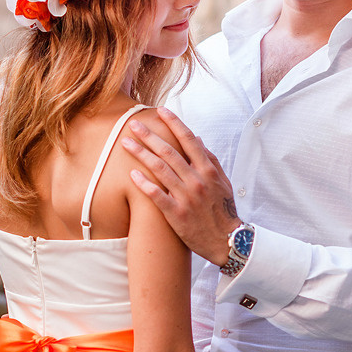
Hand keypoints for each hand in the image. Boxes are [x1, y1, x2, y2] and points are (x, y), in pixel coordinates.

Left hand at [121, 107, 239, 264]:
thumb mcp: (222, 181)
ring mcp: (187, 197)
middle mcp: (197, 180)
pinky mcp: (177, 214)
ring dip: (141, 154)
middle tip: (132, 123)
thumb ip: (210, 158)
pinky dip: (144, 184)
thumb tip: (197, 138)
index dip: (174, 123)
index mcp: (208, 169)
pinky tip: (132, 174)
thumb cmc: (223, 209)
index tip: (161, 110)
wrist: (226, 241)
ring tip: (125, 143)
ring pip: (160, 170)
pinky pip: (157, 196)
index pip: (188, 139)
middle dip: (149, 135)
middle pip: (169, 151)